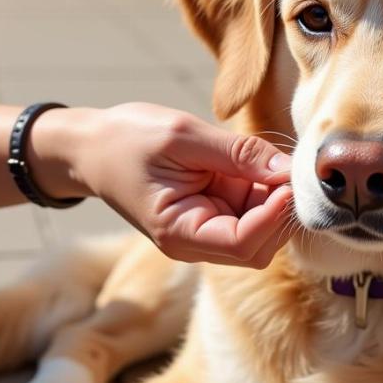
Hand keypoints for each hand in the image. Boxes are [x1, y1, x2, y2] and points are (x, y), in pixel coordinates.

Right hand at [29, 103, 294, 266]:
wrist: (93, 147)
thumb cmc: (127, 139)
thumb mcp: (182, 135)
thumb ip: (237, 153)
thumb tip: (287, 170)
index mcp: (179, 233)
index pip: (243, 243)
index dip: (274, 216)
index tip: (289, 180)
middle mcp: (195, 243)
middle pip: (259, 248)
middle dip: (280, 213)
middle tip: (289, 169)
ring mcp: (204, 233)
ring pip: (262, 234)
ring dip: (275, 202)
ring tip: (270, 162)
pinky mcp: (213, 216)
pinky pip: (251, 215)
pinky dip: (266, 193)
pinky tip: (262, 166)